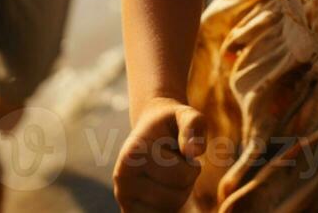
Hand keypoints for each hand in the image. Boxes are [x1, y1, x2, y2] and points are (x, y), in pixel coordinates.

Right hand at [113, 96, 206, 211]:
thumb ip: (194, 125)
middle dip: (186, 182)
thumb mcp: (187, 114)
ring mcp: (122, 196)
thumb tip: (195, 151)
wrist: (150, 128)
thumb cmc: (172, 123)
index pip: (182, 177)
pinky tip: (164, 187)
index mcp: (134, 154)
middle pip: (175, 198)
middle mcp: (122, 177)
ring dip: (179, 193)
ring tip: (171, 173)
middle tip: (178, 164)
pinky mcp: (127, 209)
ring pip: (169, 210)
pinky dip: (169, 205)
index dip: (193, 166)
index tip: (183, 152)